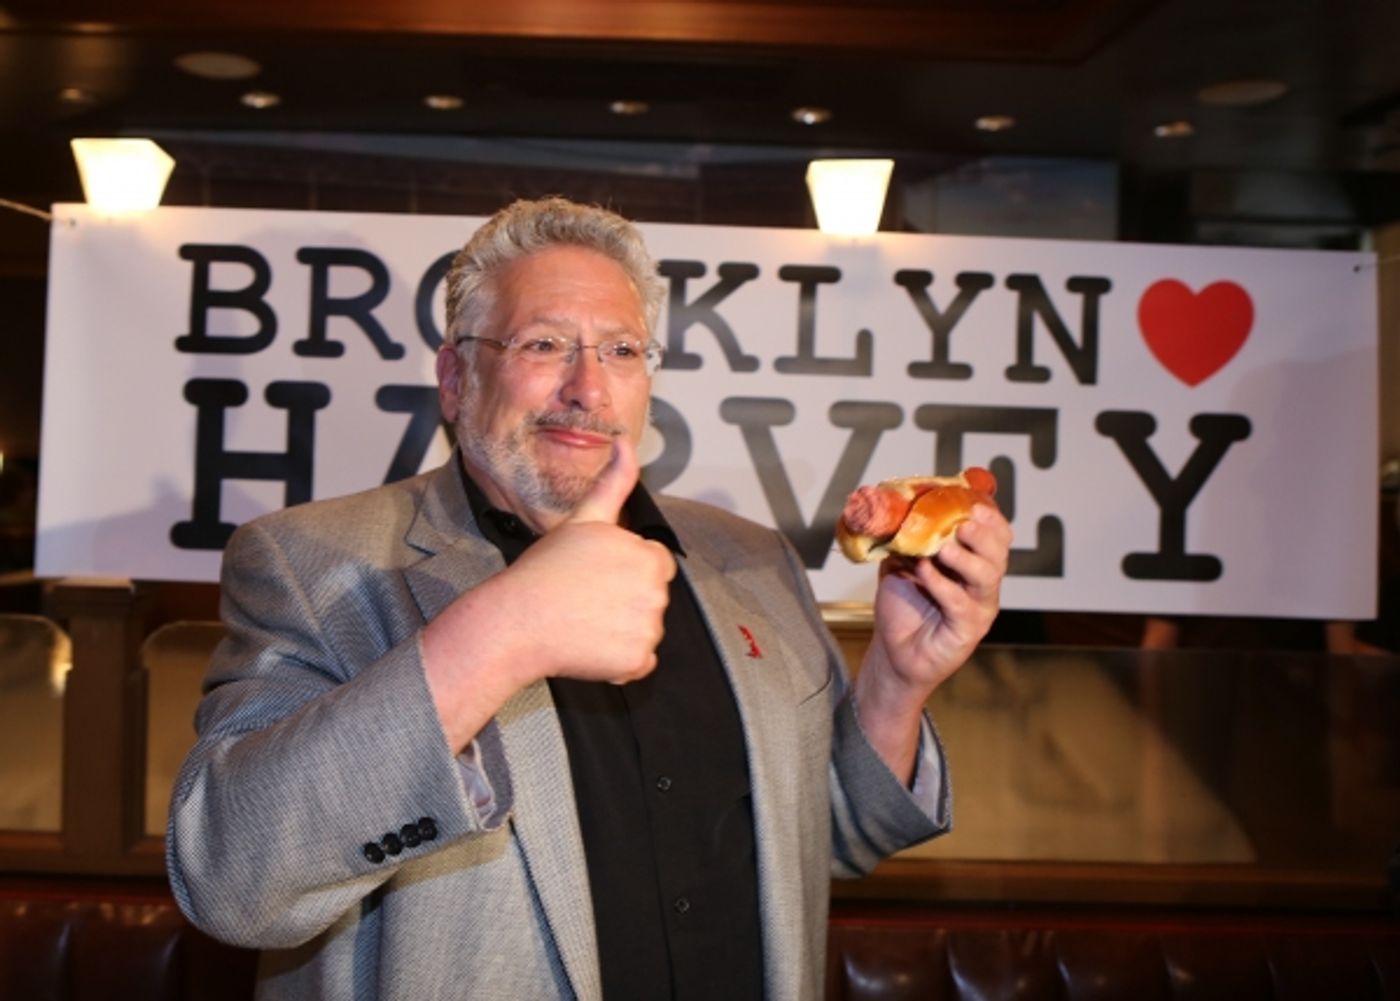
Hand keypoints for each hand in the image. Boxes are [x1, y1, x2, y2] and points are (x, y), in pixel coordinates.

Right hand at [505, 436, 675, 684]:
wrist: (515, 621)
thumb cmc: (544, 570)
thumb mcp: (583, 518)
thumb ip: (614, 481)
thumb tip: (624, 441)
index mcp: (649, 556)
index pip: (654, 563)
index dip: (623, 567)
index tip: (595, 573)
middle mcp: (656, 592)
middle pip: (651, 597)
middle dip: (624, 598)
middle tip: (585, 597)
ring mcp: (648, 628)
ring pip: (644, 629)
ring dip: (619, 629)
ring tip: (582, 619)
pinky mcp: (637, 661)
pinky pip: (637, 662)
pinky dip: (617, 661)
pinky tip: (587, 644)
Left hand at [854, 503, 1010, 780]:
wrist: (893, 653)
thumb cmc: (903, 607)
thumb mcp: (902, 564)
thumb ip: (907, 539)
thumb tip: (898, 506)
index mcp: (973, 564)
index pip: (996, 536)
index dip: (990, 517)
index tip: (974, 502)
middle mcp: (982, 585)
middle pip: (999, 552)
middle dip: (984, 532)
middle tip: (964, 521)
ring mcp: (979, 608)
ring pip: (988, 576)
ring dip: (966, 557)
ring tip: (944, 547)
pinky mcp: (967, 630)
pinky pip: (961, 603)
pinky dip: (943, 585)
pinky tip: (925, 573)